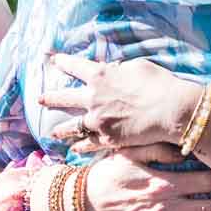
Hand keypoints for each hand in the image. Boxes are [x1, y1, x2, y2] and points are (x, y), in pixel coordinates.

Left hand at [40, 53, 202, 152]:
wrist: (172, 110)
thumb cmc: (160, 83)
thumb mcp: (138, 67)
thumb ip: (120, 69)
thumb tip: (113, 70)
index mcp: (100, 75)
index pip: (75, 66)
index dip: (62, 62)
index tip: (53, 60)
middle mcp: (93, 98)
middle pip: (64, 98)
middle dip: (50, 98)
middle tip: (39, 99)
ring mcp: (98, 121)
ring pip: (72, 126)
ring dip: (61, 129)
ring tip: (52, 132)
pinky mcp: (108, 139)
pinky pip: (88, 144)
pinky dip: (80, 147)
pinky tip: (73, 149)